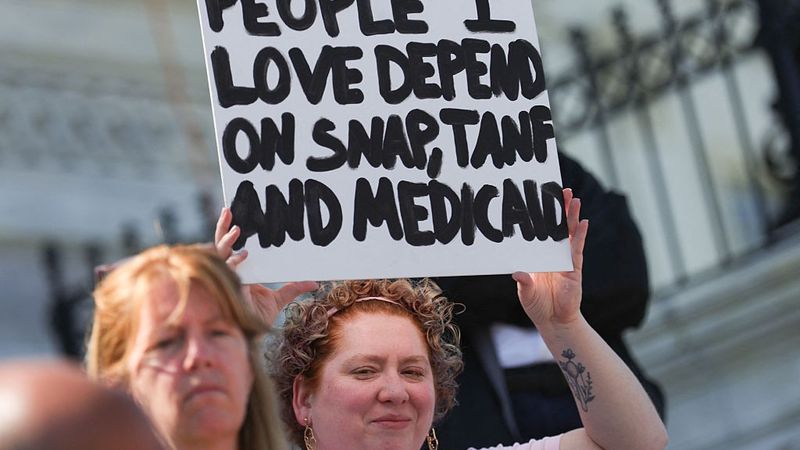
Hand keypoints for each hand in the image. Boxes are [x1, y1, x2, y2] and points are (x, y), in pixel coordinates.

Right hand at [215, 207, 317, 324]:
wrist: (255, 332)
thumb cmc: (261, 316)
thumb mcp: (281, 298)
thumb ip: (294, 287)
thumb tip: (314, 282)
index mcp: (241, 269)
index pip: (232, 245)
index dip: (230, 230)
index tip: (236, 213)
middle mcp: (232, 270)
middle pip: (222, 244)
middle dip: (223, 227)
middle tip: (228, 209)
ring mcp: (229, 278)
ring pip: (220, 254)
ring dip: (226, 240)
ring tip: (237, 228)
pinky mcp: (229, 287)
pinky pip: (228, 270)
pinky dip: (234, 261)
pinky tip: (243, 255)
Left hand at [512, 188, 587, 327]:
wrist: (554, 321)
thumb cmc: (537, 305)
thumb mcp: (525, 292)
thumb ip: (523, 282)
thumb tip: (517, 273)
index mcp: (539, 257)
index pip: (540, 232)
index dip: (542, 217)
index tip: (540, 199)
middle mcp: (553, 255)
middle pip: (557, 228)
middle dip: (559, 209)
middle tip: (561, 190)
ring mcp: (565, 261)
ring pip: (569, 234)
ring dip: (571, 217)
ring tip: (574, 199)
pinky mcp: (574, 269)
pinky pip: (577, 249)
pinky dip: (580, 235)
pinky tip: (583, 222)